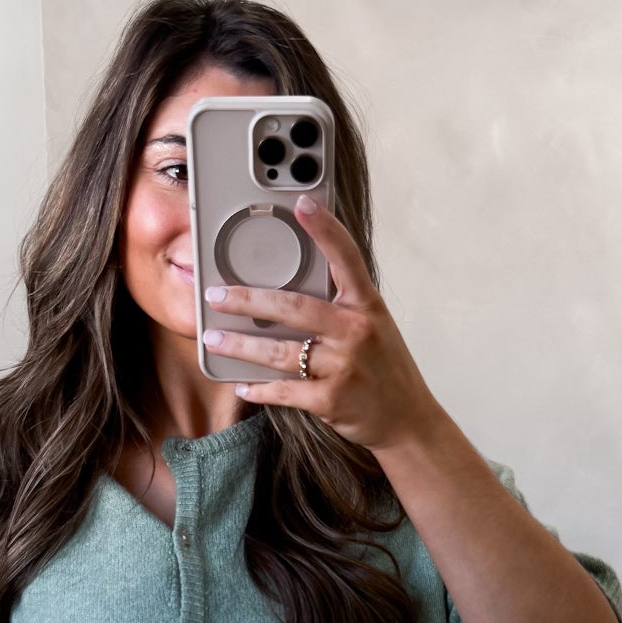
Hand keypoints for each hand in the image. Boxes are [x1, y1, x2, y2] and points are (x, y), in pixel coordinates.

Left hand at [201, 192, 442, 453]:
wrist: (408, 419)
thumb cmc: (385, 369)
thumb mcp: (373, 327)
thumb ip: (340, 307)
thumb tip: (291, 291)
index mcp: (367, 306)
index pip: (347, 258)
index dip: (325, 229)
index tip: (302, 203)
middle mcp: (357, 331)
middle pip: (293, 307)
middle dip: (248, 300)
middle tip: (216, 296)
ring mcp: (344, 367)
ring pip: (281, 353)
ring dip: (241, 346)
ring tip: (213, 339)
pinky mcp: (332, 400)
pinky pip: (285, 391)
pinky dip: (260, 389)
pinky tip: (242, 384)